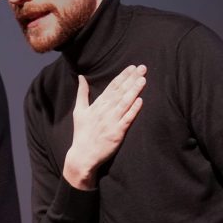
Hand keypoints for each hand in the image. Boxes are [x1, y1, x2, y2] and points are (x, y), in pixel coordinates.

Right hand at [63, 65, 146, 189]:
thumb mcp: (79, 110)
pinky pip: (127, 119)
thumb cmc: (82, 132)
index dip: (122, 76)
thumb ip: (82, 93)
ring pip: (124, 102)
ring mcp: (111, 121)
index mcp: (97, 104)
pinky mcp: (117, 133)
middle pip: (120, 91)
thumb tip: (81, 77)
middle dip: (131, 79)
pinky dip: (133, 110)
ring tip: (143, 79)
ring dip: (134, 90)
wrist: (83, 155)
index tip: (131, 67)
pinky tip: (140, 101)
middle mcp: (105, 110)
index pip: (112, 87)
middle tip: (142, 68)